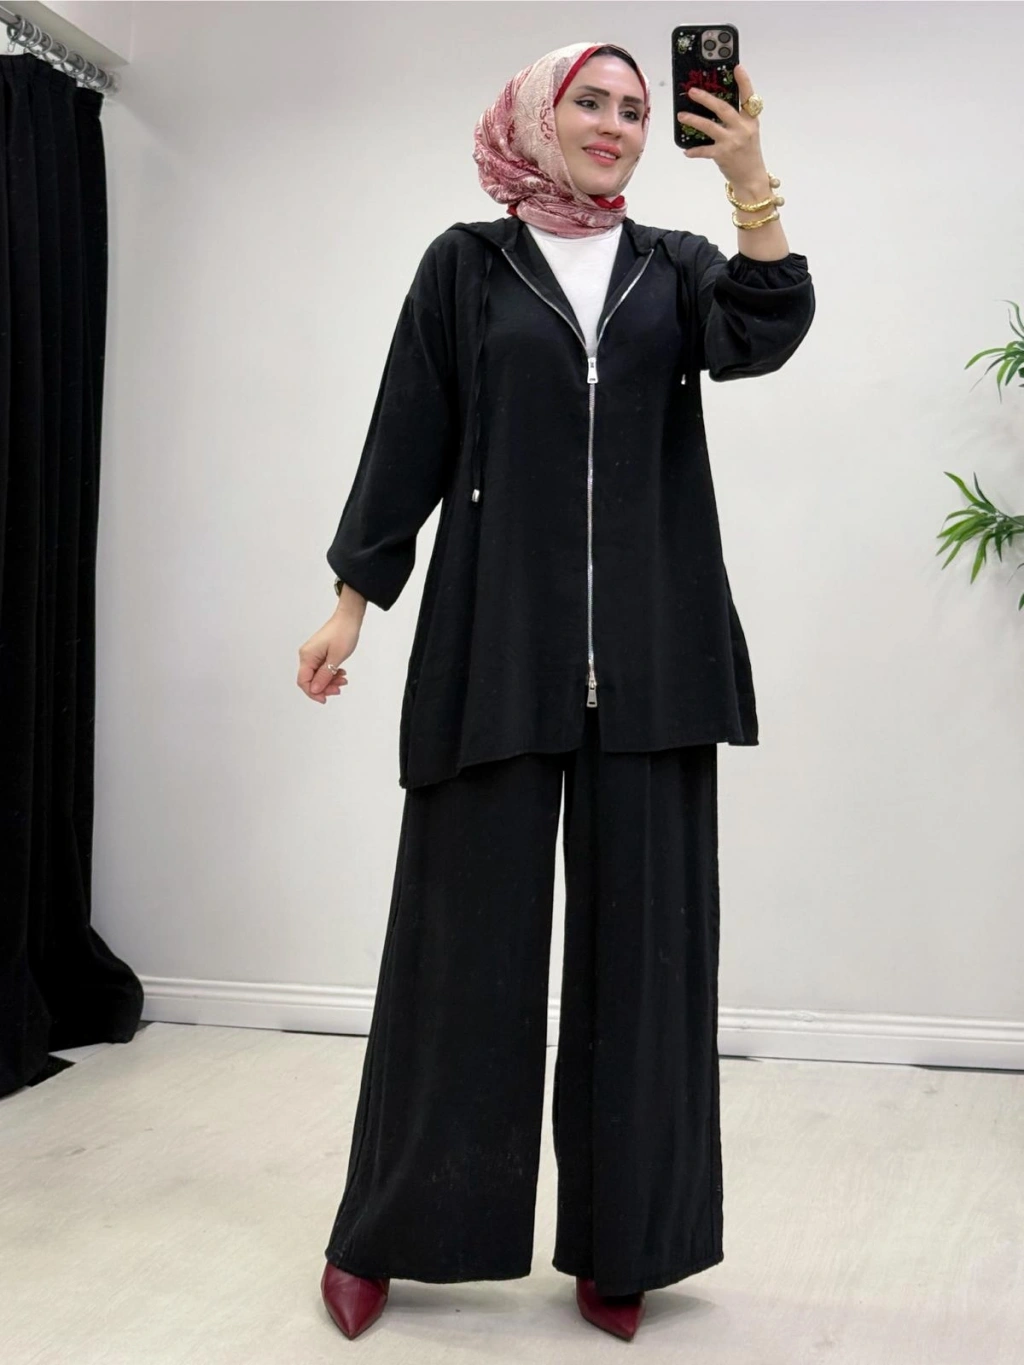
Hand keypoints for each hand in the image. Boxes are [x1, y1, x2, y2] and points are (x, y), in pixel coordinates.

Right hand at [296, 613, 358, 703]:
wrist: (349, 618)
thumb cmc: (343, 633)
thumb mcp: (335, 658)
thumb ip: (324, 675)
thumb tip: (315, 689)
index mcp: (307, 656)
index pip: (303, 681)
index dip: (313, 693)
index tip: (325, 699)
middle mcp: (307, 656)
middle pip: (310, 680)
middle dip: (325, 687)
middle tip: (339, 689)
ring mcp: (313, 654)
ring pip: (317, 675)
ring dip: (330, 681)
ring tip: (343, 680)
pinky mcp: (319, 653)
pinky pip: (322, 668)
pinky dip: (331, 673)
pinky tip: (341, 673)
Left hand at [677, 63, 767, 190]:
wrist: (752, 178)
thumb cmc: (748, 153)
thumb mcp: (748, 131)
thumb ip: (736, 118)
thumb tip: (713, 105)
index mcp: (750, 120)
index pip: (749, 97)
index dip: (744, 81)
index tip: (737, 67)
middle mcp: (742, 129)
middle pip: (723, 108)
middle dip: (706, 98)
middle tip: (692, 91)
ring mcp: (732, 141)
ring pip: (710, 126)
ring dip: (693, 120)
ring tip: (681, 116)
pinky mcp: (723, 155)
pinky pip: (704, 150)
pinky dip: (694, 150)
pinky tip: (686, 150)